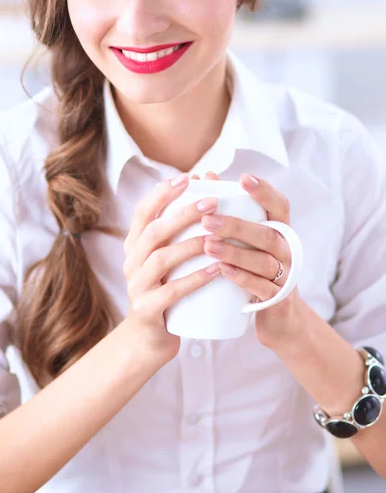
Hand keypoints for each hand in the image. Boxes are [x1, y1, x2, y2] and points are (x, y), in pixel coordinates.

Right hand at [123, 173, 220, 363]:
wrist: (148, 341)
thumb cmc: (167, 293)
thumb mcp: (167, 262)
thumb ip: (179, 235)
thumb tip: (210, 198)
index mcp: (135, 246)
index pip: (142, 212)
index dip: (163, 193)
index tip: (188, 177)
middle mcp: (131, 262)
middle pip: (154, 231)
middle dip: (182, 213)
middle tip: (211, 202)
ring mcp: (137, 287)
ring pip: (161, 258)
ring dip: (190, 244)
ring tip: (216, 234)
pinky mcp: (147, 310)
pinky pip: (171, 291)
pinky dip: (194, 279)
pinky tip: (216, 269)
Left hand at [201, 172, 301, 348]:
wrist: (280, 317)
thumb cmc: (255, 269)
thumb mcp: (249, 241)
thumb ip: (232, 211)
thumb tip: (206, 175)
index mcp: (281, 231)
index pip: (279, 205)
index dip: (264, 191)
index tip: (243, 178)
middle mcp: (287, 250)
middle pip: (266, 233)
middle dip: (236, 225)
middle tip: (207, 220)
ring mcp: (285, 275)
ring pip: (263, 261)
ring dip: (234, 252)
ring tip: (207, 245)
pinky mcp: (278, 300)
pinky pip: (261, 287)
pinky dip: (241, 278)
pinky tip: (221, 271)